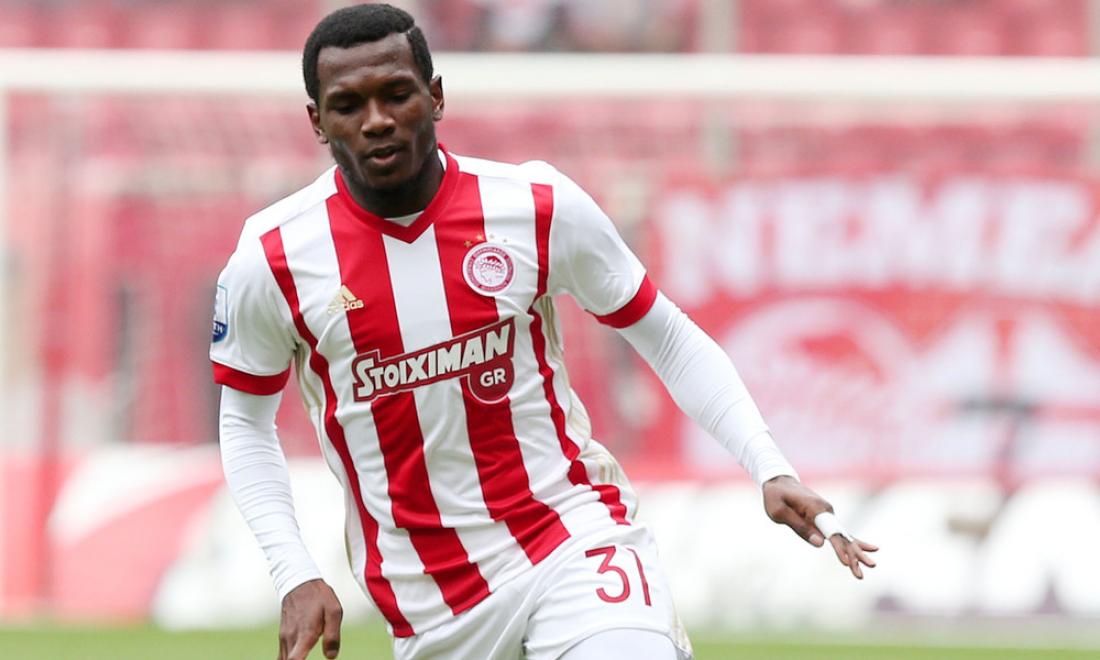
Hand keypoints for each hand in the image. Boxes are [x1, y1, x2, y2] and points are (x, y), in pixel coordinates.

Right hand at [279, 579, 342, 659]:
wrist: (299, 582)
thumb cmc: (320, 597)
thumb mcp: (334, 611)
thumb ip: (333, 635)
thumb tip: (331, 657)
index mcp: (305, 634)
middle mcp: (291, 638)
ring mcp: (285, 638)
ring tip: (304, 658)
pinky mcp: (283, 637)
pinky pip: (282, 657)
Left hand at [761, 475, 877, 578]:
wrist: (779, 481)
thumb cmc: (776, 496)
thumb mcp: (779, 511)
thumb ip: (799, 527)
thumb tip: (820, 544)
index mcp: (814, 508)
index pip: (831, 532)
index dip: (840, 548)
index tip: (848, 563)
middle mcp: (826, 510)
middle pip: (843, 535)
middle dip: (856, 553)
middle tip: (870, 567)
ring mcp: (827, 513)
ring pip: (844, 535)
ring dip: (856, 551)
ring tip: (871, 566)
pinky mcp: (824, 517)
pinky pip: (839, 532)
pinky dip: (852, 542)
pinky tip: (868, 548)